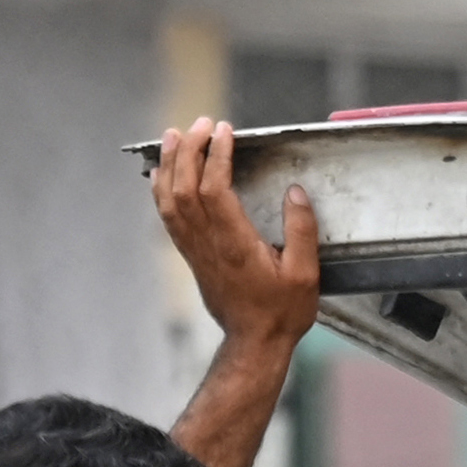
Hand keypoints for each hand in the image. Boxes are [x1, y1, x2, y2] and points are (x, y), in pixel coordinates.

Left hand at [154, 119, 319, 349]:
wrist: (254, 343)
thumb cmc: (282, 312)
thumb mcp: (306, 275)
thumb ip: (302, 231)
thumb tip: (295, 193)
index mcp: (236, 244)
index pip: (215, 189)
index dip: (217, 156)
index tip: (226, 132)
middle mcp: (209, 243)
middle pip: (186, 186)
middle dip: (191, 150)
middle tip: (202, 124)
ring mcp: (195, 249)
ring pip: (170, 198)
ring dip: (170, 163)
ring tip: (175, 136)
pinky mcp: (191, 255)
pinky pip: (167, 216)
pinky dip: (160, 189)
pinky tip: (162, 173)